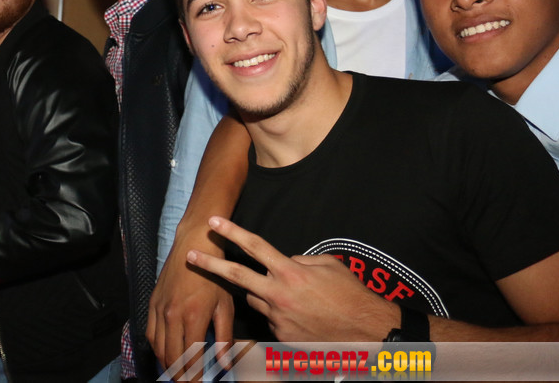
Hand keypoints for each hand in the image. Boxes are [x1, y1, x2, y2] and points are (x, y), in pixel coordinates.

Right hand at [148, 224, 233, 368]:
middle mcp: (172, 315)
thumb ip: (224, 338)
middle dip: (178, 375)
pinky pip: (150, 332)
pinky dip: (156, 347)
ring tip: (176, 373)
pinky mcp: (153, 302)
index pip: (190, 358)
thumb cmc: (214, 275)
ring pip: (158, 347)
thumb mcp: (225, 306)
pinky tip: (164, 352)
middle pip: (171, 356)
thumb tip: (224, 364)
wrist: (193, 246)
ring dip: (166, 363)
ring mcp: (160, 309)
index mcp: (193, 317)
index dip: (193, 376)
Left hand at [186, 217, 397, 341]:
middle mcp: (279, 295)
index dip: (232, 232)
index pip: (254, 247)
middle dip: (210, 264)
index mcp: (291, 273)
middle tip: (190, 255)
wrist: (369, 333)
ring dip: (261, 294)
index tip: (213, 222)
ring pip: (255, 300)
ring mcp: (278, 318)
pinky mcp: (282, 337)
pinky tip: (300, 315)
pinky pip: (270, 319)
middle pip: (237, 276)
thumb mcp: (327, 266)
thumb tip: (282, 260)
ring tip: (291, 296)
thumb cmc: (351, 295)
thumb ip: (298, 260)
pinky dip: (277, 313)